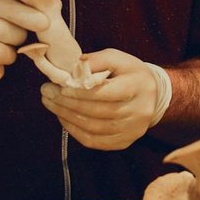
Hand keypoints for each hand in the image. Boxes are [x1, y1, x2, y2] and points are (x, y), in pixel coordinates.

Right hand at [0, 0, 44, 94]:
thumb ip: (14, 5)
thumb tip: (52, 5)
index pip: (2, 5)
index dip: (26, 15)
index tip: (45, 22)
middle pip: (3, 31)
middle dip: (18, 37)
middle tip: (16, 39)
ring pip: (0, 53)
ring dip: (9, 56)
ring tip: (0, 52)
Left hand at [40, 48, 170, 150]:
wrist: (152, 95)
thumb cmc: (130, 73)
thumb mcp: (117, 58)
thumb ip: (95, 61)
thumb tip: (71, 69)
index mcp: (138, 86)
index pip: (107, 93)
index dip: (82, 93)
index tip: (61, 87)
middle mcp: (139, 111)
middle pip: (99, 112)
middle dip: (69, 104)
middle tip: (47, 93)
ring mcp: (132, 130)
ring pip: (95, 128)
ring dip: (68, 117)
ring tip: (51, 104)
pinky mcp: (125, 142)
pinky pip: (95, 141)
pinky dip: (75, 131)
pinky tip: (63, 119)